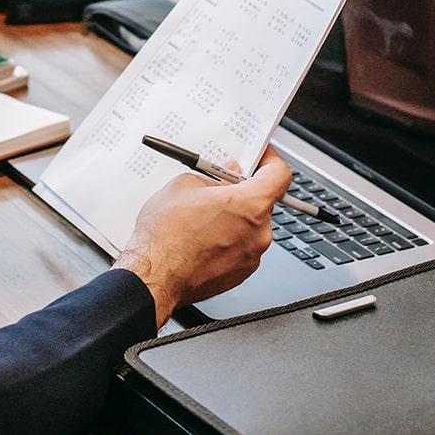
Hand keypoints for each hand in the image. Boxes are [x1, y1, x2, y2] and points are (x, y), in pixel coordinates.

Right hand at [113, 147, 291, 327]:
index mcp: (250, 205)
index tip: (259, 157)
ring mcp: (252, 256)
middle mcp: (259, 232)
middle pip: (263, 201)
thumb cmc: (166, 236)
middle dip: (242, 192)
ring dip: (234, 217)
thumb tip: (225, 177)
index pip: (279, 175)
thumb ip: (214, 177)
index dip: (269, 161)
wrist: (154, 277)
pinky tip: (202, 237)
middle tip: (219, 186)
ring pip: (251, 226)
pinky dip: (228, 240)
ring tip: (202, 216)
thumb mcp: (184, 185)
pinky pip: (242, 247)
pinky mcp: (241, 274)